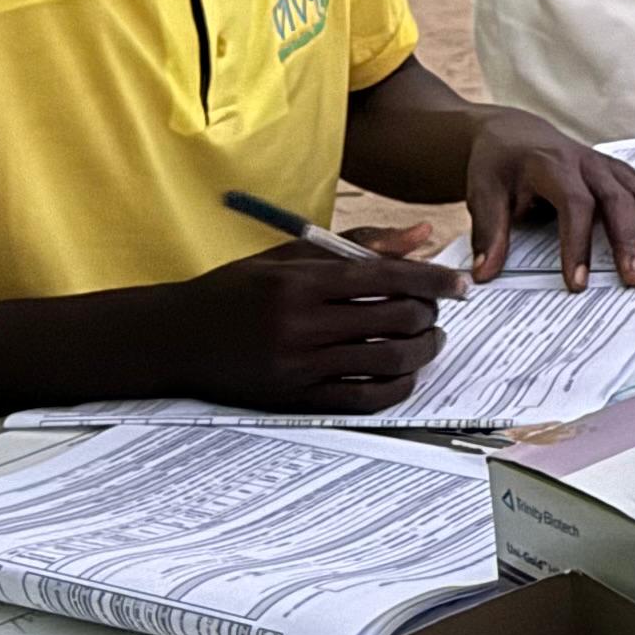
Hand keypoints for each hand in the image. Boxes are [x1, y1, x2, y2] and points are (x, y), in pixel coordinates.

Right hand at [164, 245, 458, 414]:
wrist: (173, 338)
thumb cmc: (235, 291)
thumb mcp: (290, 255)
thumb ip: (359, 245)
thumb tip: (423, 235)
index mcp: (301, 281)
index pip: (387, 277)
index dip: (433, 280)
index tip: (460, 284)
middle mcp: (302, 323)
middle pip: (395, 318)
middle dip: (429, 313)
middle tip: (435, 310)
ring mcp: (299, 365)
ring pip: (388, 360)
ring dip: (422, 349)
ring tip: (428, 339)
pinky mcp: (295, 399)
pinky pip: (364, 398)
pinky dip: (397, 386)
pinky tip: (405, 373)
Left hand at [463, 109, 634, 291]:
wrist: (514, 134)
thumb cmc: (499, 165)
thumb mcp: (482, 193)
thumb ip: (488, 232)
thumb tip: (485, 273)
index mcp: (552, 165)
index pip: (574, 204)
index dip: (577, 244)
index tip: (577, 282)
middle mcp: (588, 163)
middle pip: (617, 200)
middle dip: (629, 240)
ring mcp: (610, 167)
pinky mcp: (623, 173)